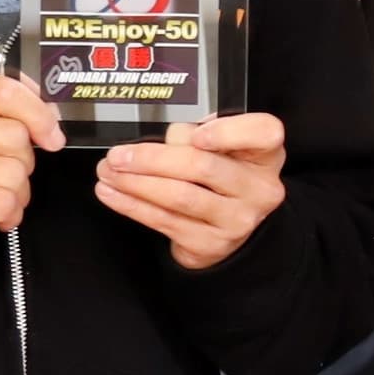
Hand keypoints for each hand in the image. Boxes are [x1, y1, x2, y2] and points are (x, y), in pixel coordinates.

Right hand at [0, 76, 62, 283]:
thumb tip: (46, 105)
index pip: (1, 89)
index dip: (38, 112)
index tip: (51, 135)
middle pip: (15, 134)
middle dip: (24, 164)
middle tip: (6, 180)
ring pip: (13, 170)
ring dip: (18, 194)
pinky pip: (2, 200)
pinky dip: (9, 214)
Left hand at [94, 112, 288, 271]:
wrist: (229, 228)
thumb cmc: (221, 179)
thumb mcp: (223, 151)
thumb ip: (197, 136)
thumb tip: (164, 140)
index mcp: (264, 155)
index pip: (265, 133)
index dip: (230, 132)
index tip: (195, 134)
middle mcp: (259, 188)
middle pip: (204, 167)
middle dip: (152, 159)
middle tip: (119, 155)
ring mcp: (238, 219)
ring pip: (180, 196)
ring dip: (135, 183)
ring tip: (109, 172)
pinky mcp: (212, 243)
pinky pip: (165, 221)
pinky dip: (132, 205)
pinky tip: (113, 193)